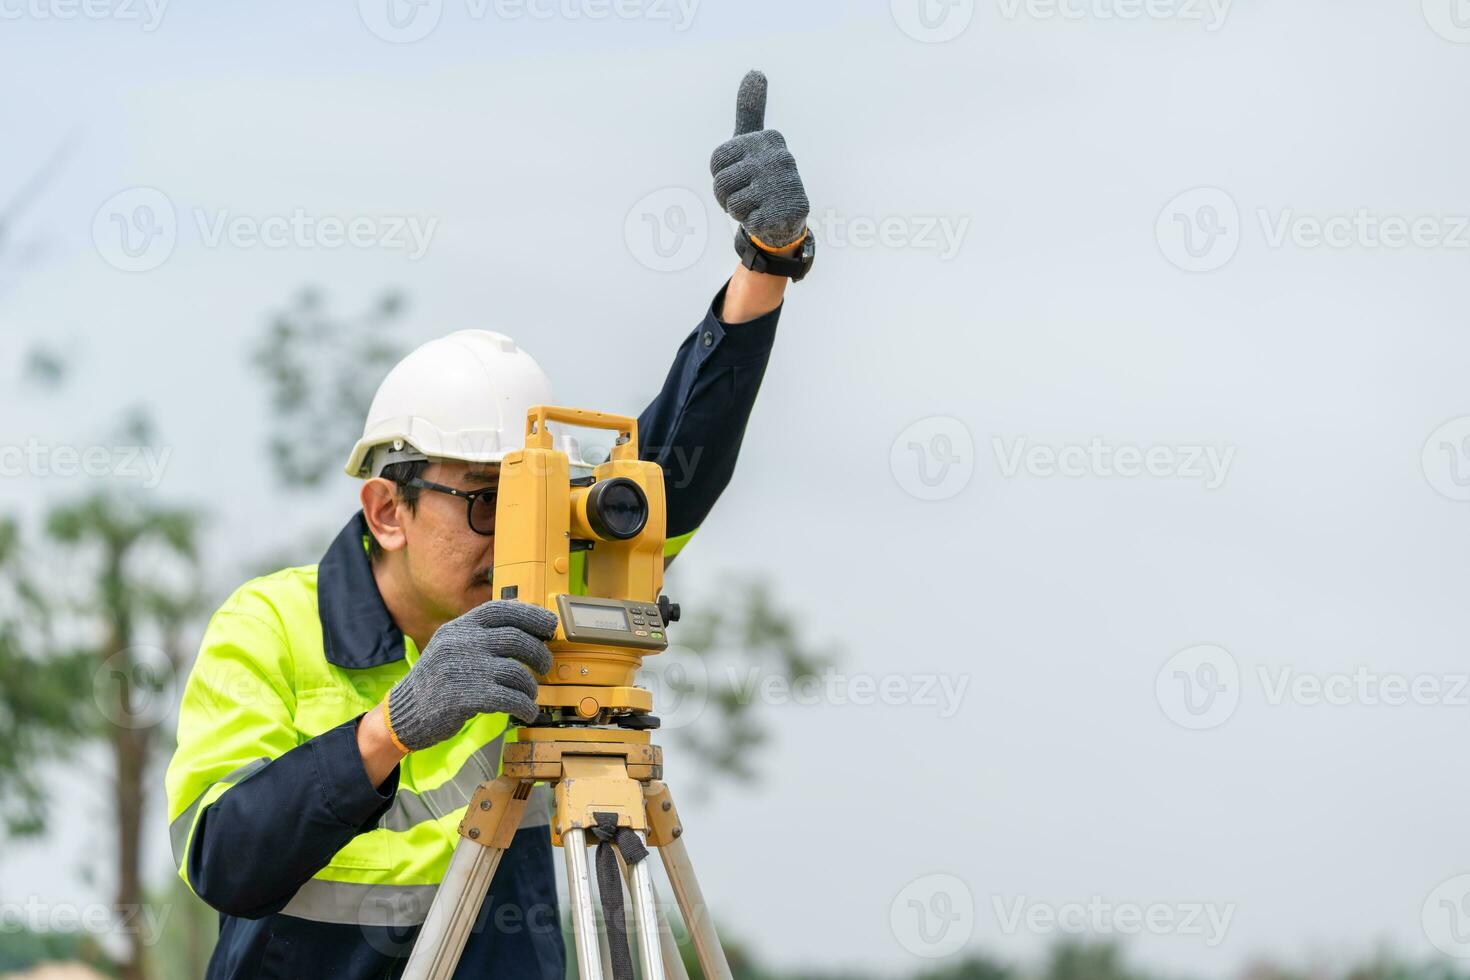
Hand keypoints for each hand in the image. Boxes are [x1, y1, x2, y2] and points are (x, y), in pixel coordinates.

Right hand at [383, 601, 557, 750]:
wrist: (403, 713)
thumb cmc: (436, 681)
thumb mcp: (450, 646)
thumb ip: (479, 636)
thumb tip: (526, 630)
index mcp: (459, 627)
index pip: (500, 610)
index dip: (530, 614)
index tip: (550, 624)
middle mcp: (461, 643)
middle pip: (516, 639)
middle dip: (539, 653)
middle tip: (545, 665)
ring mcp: (463, 669)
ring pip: (516, 671)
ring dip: (530, 686)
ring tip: (530, 693)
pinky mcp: (465, 697)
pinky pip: (509, 698)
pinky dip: (525, 706)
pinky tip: (527, 711)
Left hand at [710, 70, 809, 250]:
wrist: (786, 218)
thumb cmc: (763, 179)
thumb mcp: (752, 142)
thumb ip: (750, 109)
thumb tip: (756, 72)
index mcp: (769, 139)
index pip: (717, 160)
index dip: (721, 175)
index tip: (741, 176)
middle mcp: (780, 157)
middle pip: (721, 182)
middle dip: (726, 196)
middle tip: (748, 195)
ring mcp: (784, 185)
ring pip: (732, 203)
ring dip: (739, 211)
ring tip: (758, 205)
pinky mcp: (785, 211)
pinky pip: (747, 221)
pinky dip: (754, 224)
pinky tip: (768, 218)